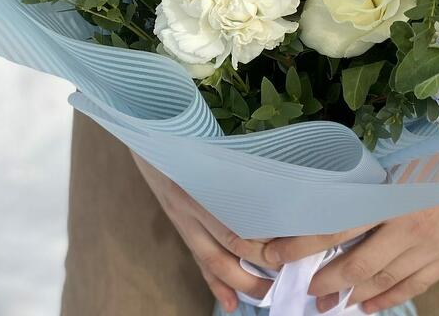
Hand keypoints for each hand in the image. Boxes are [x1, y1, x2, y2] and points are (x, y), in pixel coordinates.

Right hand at [132, 153, 275, 312]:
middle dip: (254, 268)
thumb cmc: (188, 139)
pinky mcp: (181, 226)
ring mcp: (183, 220)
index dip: (260, 242)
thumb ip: (237, 169)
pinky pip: (198, 259)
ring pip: (212, 259)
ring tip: (263, 294)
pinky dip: (214, 283)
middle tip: (284, 277)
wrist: (150, 140)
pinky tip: (230, 301)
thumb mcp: (213, 149)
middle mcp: (191, 208)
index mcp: (202, 186)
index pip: (234, 226)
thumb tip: (273, 187)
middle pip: (226, 248)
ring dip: (237, 281)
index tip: (288, 247)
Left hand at [265, 133, 438, 313]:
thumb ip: (371, 171)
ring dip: (353, 294)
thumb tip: (330, 183)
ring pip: (385, 279)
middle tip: (300, 288)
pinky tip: (371, 305)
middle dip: (324, 278)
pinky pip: (416, 284)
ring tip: (328, 301)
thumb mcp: (404, 146)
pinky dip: (390, 296)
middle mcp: (412, 223)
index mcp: (394, 191)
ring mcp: (436, 243)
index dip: (304, 243)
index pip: (337, 225)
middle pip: (357, 263)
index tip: (276, 251)